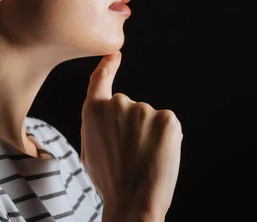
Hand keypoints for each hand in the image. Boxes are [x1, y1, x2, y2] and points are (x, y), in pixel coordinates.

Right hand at [80, 51, 182, 219]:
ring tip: (143, 159)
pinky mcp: (168, 118)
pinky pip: (168, 125)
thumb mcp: (89, 150)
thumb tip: (107, 113)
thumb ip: (96, 125)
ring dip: (150, 135)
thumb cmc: (110, 181)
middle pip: (129, 108)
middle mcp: (119, 103)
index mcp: (94, 110)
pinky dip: (166, 139)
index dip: (108, 66)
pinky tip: (158, 156)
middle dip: (132, 127)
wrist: (133, 201)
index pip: (100, 80)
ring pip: (150, 119)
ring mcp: (144, 109)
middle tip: (130, 155)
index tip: (114, 55)